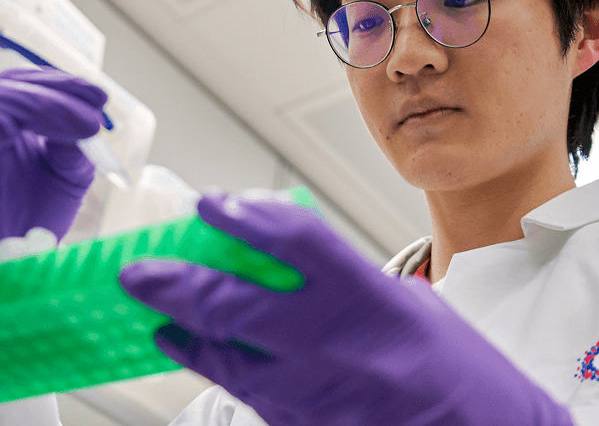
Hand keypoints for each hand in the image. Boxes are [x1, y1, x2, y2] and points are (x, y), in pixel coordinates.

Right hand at [0, 68, 106, 276]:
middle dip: (27, 101)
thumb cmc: (30, 217)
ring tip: (5, 129)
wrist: (10, 273)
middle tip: (75, 125)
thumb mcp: (65, 179)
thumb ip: (74, 148)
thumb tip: (87, 121)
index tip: (98, 100)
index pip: (14, 84)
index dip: (54, 85)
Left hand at [118, 193, 572, 425]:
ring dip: (182, 329)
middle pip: (234, 302)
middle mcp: (334, 346)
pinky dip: (210, 366)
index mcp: (370, 301)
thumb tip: (278, 258)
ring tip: (156, 311)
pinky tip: (190, 350)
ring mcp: (314, 395)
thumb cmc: (458, 372)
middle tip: (140, 270)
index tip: (211, 203)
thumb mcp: (408, 306)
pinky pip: (245, 393)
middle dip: (176, 283)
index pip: (293, 241)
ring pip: (224, 356)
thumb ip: (343, 281)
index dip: (244, 217)